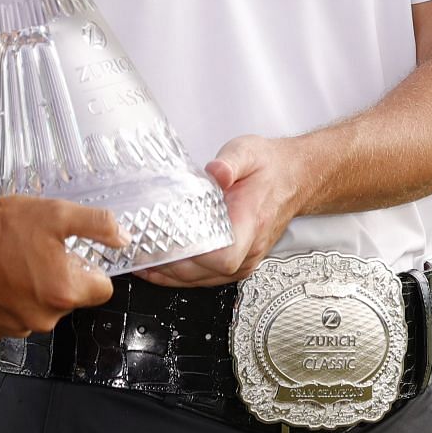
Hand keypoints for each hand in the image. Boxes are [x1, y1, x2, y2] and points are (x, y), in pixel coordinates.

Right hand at [0, 196, 122, 339]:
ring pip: (42, 310)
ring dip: (34, 291)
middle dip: (60, 278)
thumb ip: (97, 224)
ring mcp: (17, 326)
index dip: (89, 268)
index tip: (72, 254)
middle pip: (70, 300)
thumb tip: (124, 238)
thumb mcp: (57, 213)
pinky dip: (11, 302)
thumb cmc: (2, 226)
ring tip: (15, 263)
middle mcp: (44, 317)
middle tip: (37, 252)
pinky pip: (15, 318)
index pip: (102, 289)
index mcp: (65, 292)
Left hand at [138, 135, 295, 287]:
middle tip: (138, 252)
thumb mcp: (248, 152)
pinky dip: (182, 275)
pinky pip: (208, 277)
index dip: (195, 257)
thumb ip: (230, 162)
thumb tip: (215, 171)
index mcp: (250, 222)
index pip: (224, 256)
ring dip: (171, 275)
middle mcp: (249, 248)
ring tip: (141, 261)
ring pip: (203, 280)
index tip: (168, 245)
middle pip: (205, 272)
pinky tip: (160, 266)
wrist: (293, 177)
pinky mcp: (239, 261)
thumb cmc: (269, 168)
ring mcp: (244, 259)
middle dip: (169, 266)